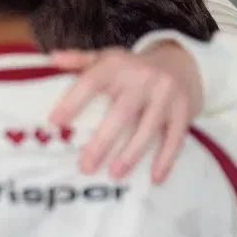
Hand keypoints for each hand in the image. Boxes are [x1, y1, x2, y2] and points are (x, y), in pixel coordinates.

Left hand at [48, 42, 202, 182]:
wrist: (181, 63)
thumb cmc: (133, 67)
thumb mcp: (107, 58)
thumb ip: (80, 60)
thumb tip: (52, 58)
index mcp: (118, 66)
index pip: (92, 82)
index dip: (73, 101)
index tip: (54, 122)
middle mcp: (143, 79)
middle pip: (121, 113)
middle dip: (102, 142)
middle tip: (85, 166)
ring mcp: (166, 96)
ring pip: (148, 129)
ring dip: (131, 155)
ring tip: (114, 175)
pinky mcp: (184, 112)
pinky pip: (174, 139)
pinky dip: (165, 160)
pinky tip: (154, 178)